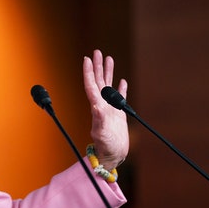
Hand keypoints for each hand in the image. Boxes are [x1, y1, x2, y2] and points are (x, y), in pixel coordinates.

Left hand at [83, 49, 128, 169]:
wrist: (113, 155)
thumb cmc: (106, 146)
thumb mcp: (101, 132)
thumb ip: (98, 119)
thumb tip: (96, 107)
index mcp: (97, 107)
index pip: (91, 85)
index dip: (89, 72)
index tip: (87, 59)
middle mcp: (102, 105)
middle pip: (98, 81)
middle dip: (98, 66)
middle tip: (97, 52)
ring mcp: (110, 108)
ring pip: (108, 86)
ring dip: (108, 72)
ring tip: (108, 58)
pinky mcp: (118, 114)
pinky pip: (119, 97)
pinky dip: (120, 88)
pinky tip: (121, 80)